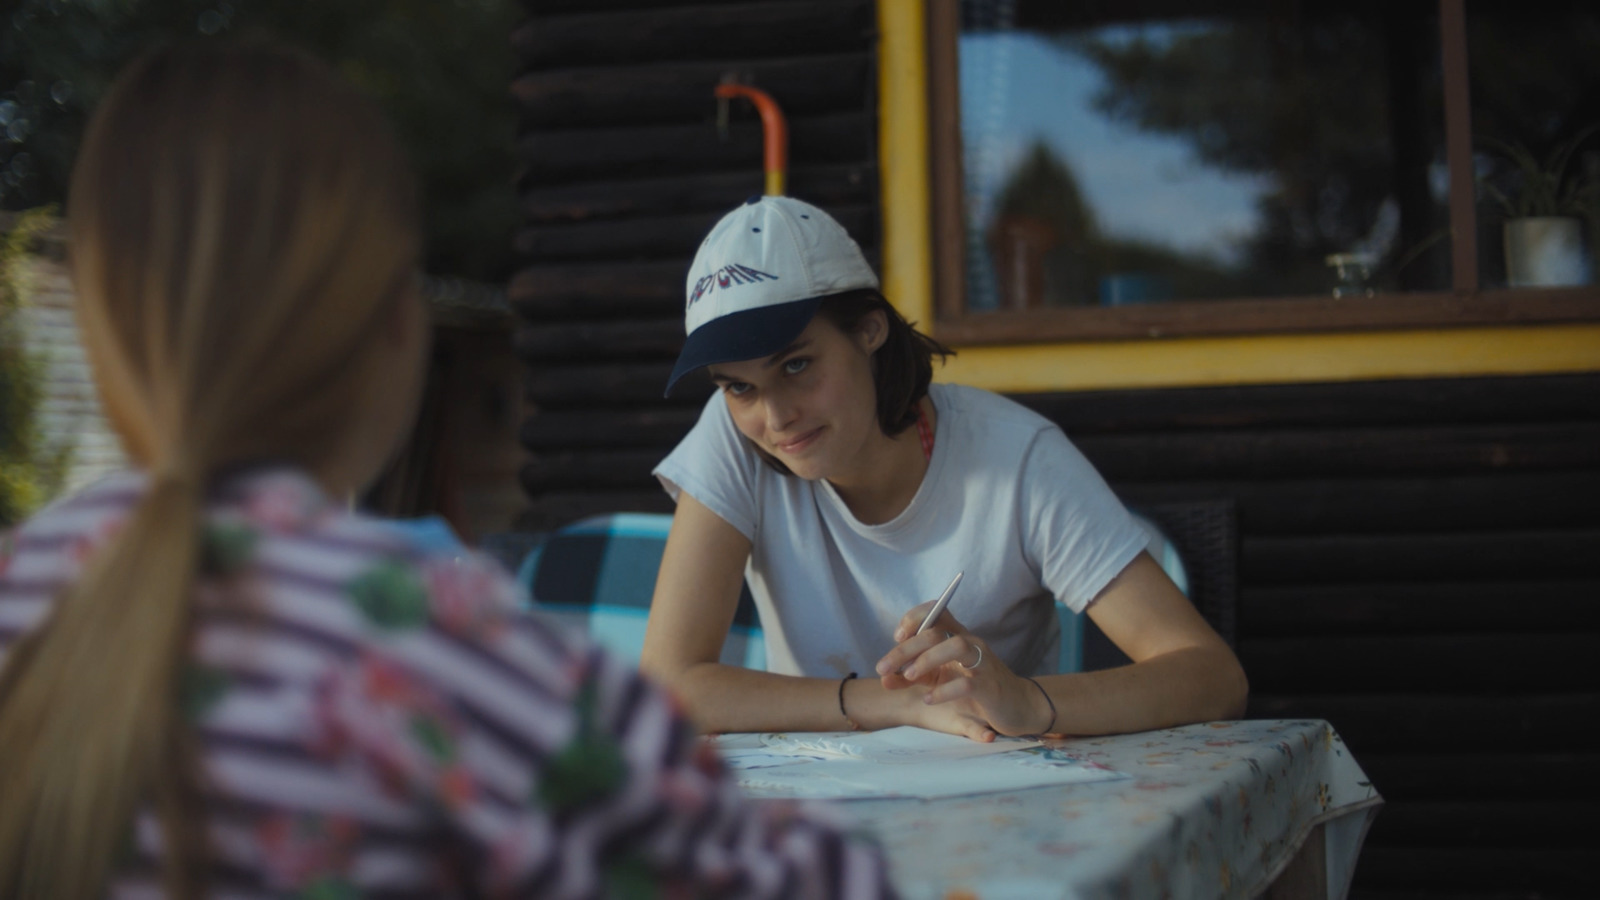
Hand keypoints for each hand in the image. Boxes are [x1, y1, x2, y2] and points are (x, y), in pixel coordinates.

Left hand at [874, 601, 1053, 738]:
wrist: (1015, 707)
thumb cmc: (975, 689)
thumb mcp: (939, 680)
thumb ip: (911, 677)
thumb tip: (883, 679)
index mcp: (958, 636)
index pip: (937, 611)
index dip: (914, 618)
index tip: (897, 636)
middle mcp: (970, 644)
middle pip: (935, 633)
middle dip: (904, 649)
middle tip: (883, 668)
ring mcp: (982, 663)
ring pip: (955, 646)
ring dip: (926, 660)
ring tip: (909, 677)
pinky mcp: (990, 687)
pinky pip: (967, 683)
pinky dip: (944, 691)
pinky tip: (929, 699)